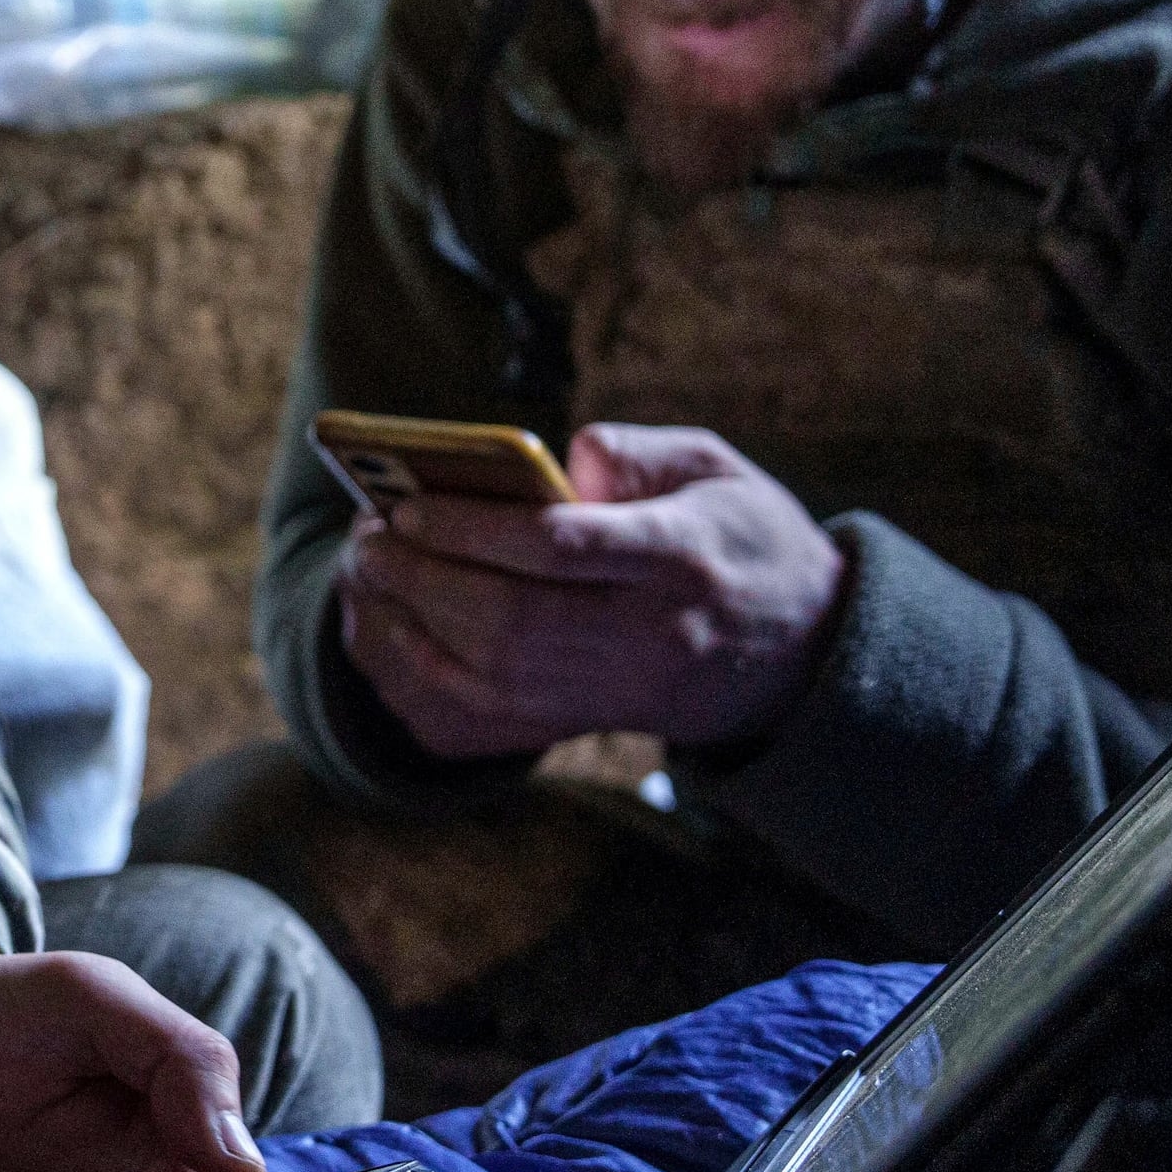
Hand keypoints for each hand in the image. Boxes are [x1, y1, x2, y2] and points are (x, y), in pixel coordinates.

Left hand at [336, 421, 842, 761]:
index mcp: (681, 557)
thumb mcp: (718, 468)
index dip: (475, 528)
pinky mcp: (594, 720)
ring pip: (497, 675)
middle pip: (514, 618)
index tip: (410, 502)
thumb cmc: (745, 538)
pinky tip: (394, 629)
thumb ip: (637, 452)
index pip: (563, 548)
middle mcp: (648, 632)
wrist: (799, 653)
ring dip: (415, 625)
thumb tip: (559, 459)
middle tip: (372, 535)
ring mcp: (620, 688)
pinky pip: (495, 715)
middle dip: (426, 577)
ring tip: (372, 572)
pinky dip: (431, 675)